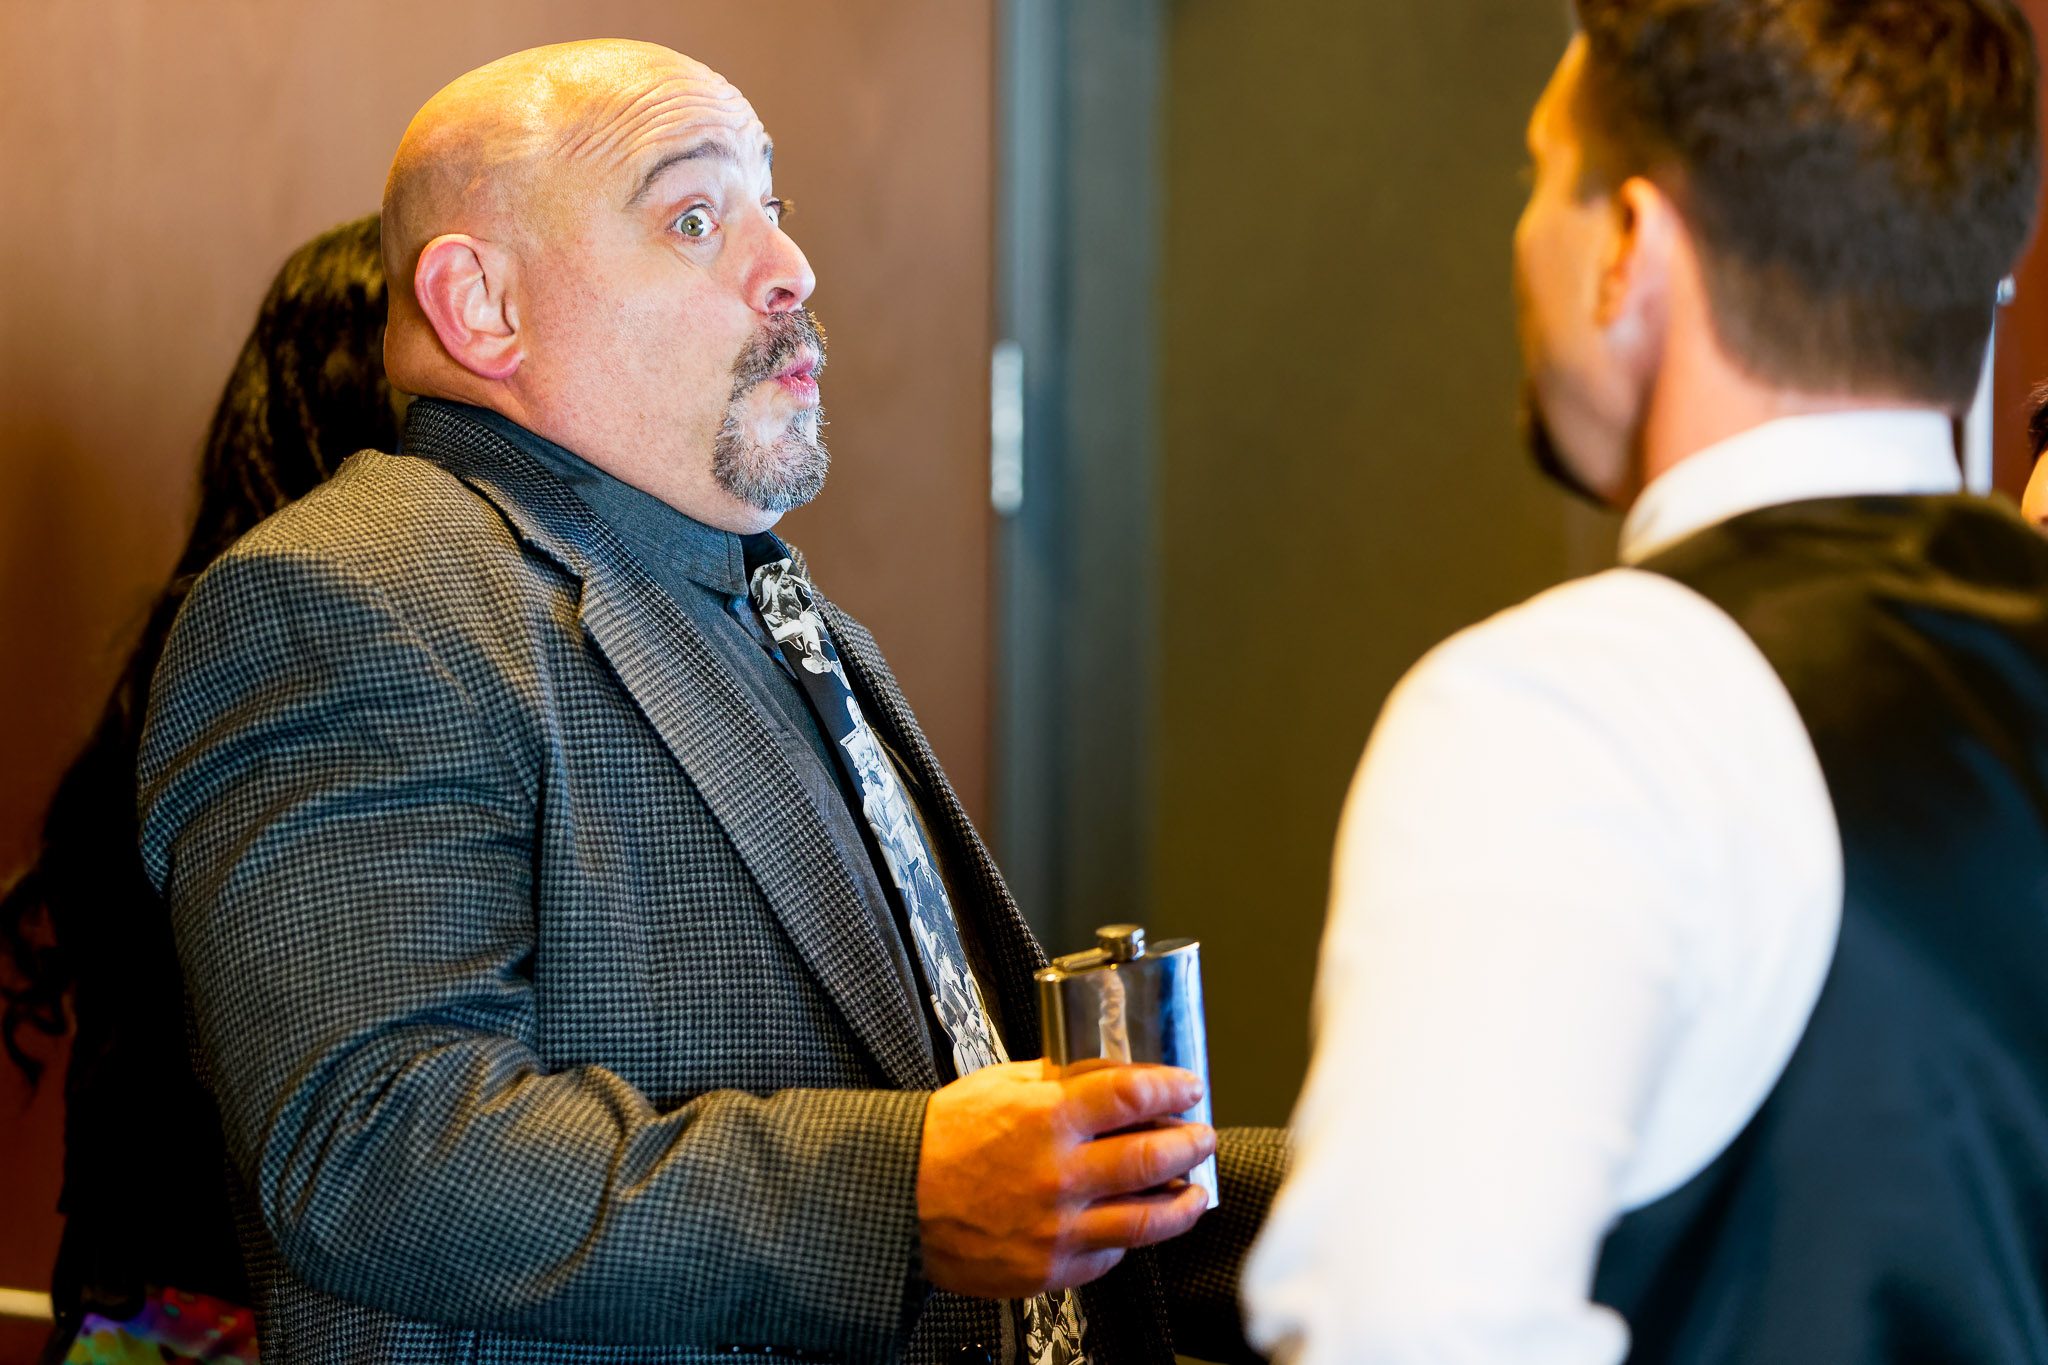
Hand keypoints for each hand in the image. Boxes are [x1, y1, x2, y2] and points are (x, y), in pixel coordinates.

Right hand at [916, 1060, 1215, 1298]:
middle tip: (1201, 1136)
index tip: (1187, 1087)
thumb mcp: (999, 1084)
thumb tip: (1112, 1074)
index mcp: (1045, 1118)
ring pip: (1149, 1219)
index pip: (1134, 1095)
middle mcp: (1058, 1174)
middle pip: (1155, 1156)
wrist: (897, 1200)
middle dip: (1191, 1143)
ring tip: (1191, 1189)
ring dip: (1183, 1201)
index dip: (1173, 1087)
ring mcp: (1058, 1228)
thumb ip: (1059, 1078)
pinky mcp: (1051, 1269)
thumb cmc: (943, 1140)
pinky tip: (1133, 1220)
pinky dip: (1129, 1237)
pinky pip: (1111, 1255)